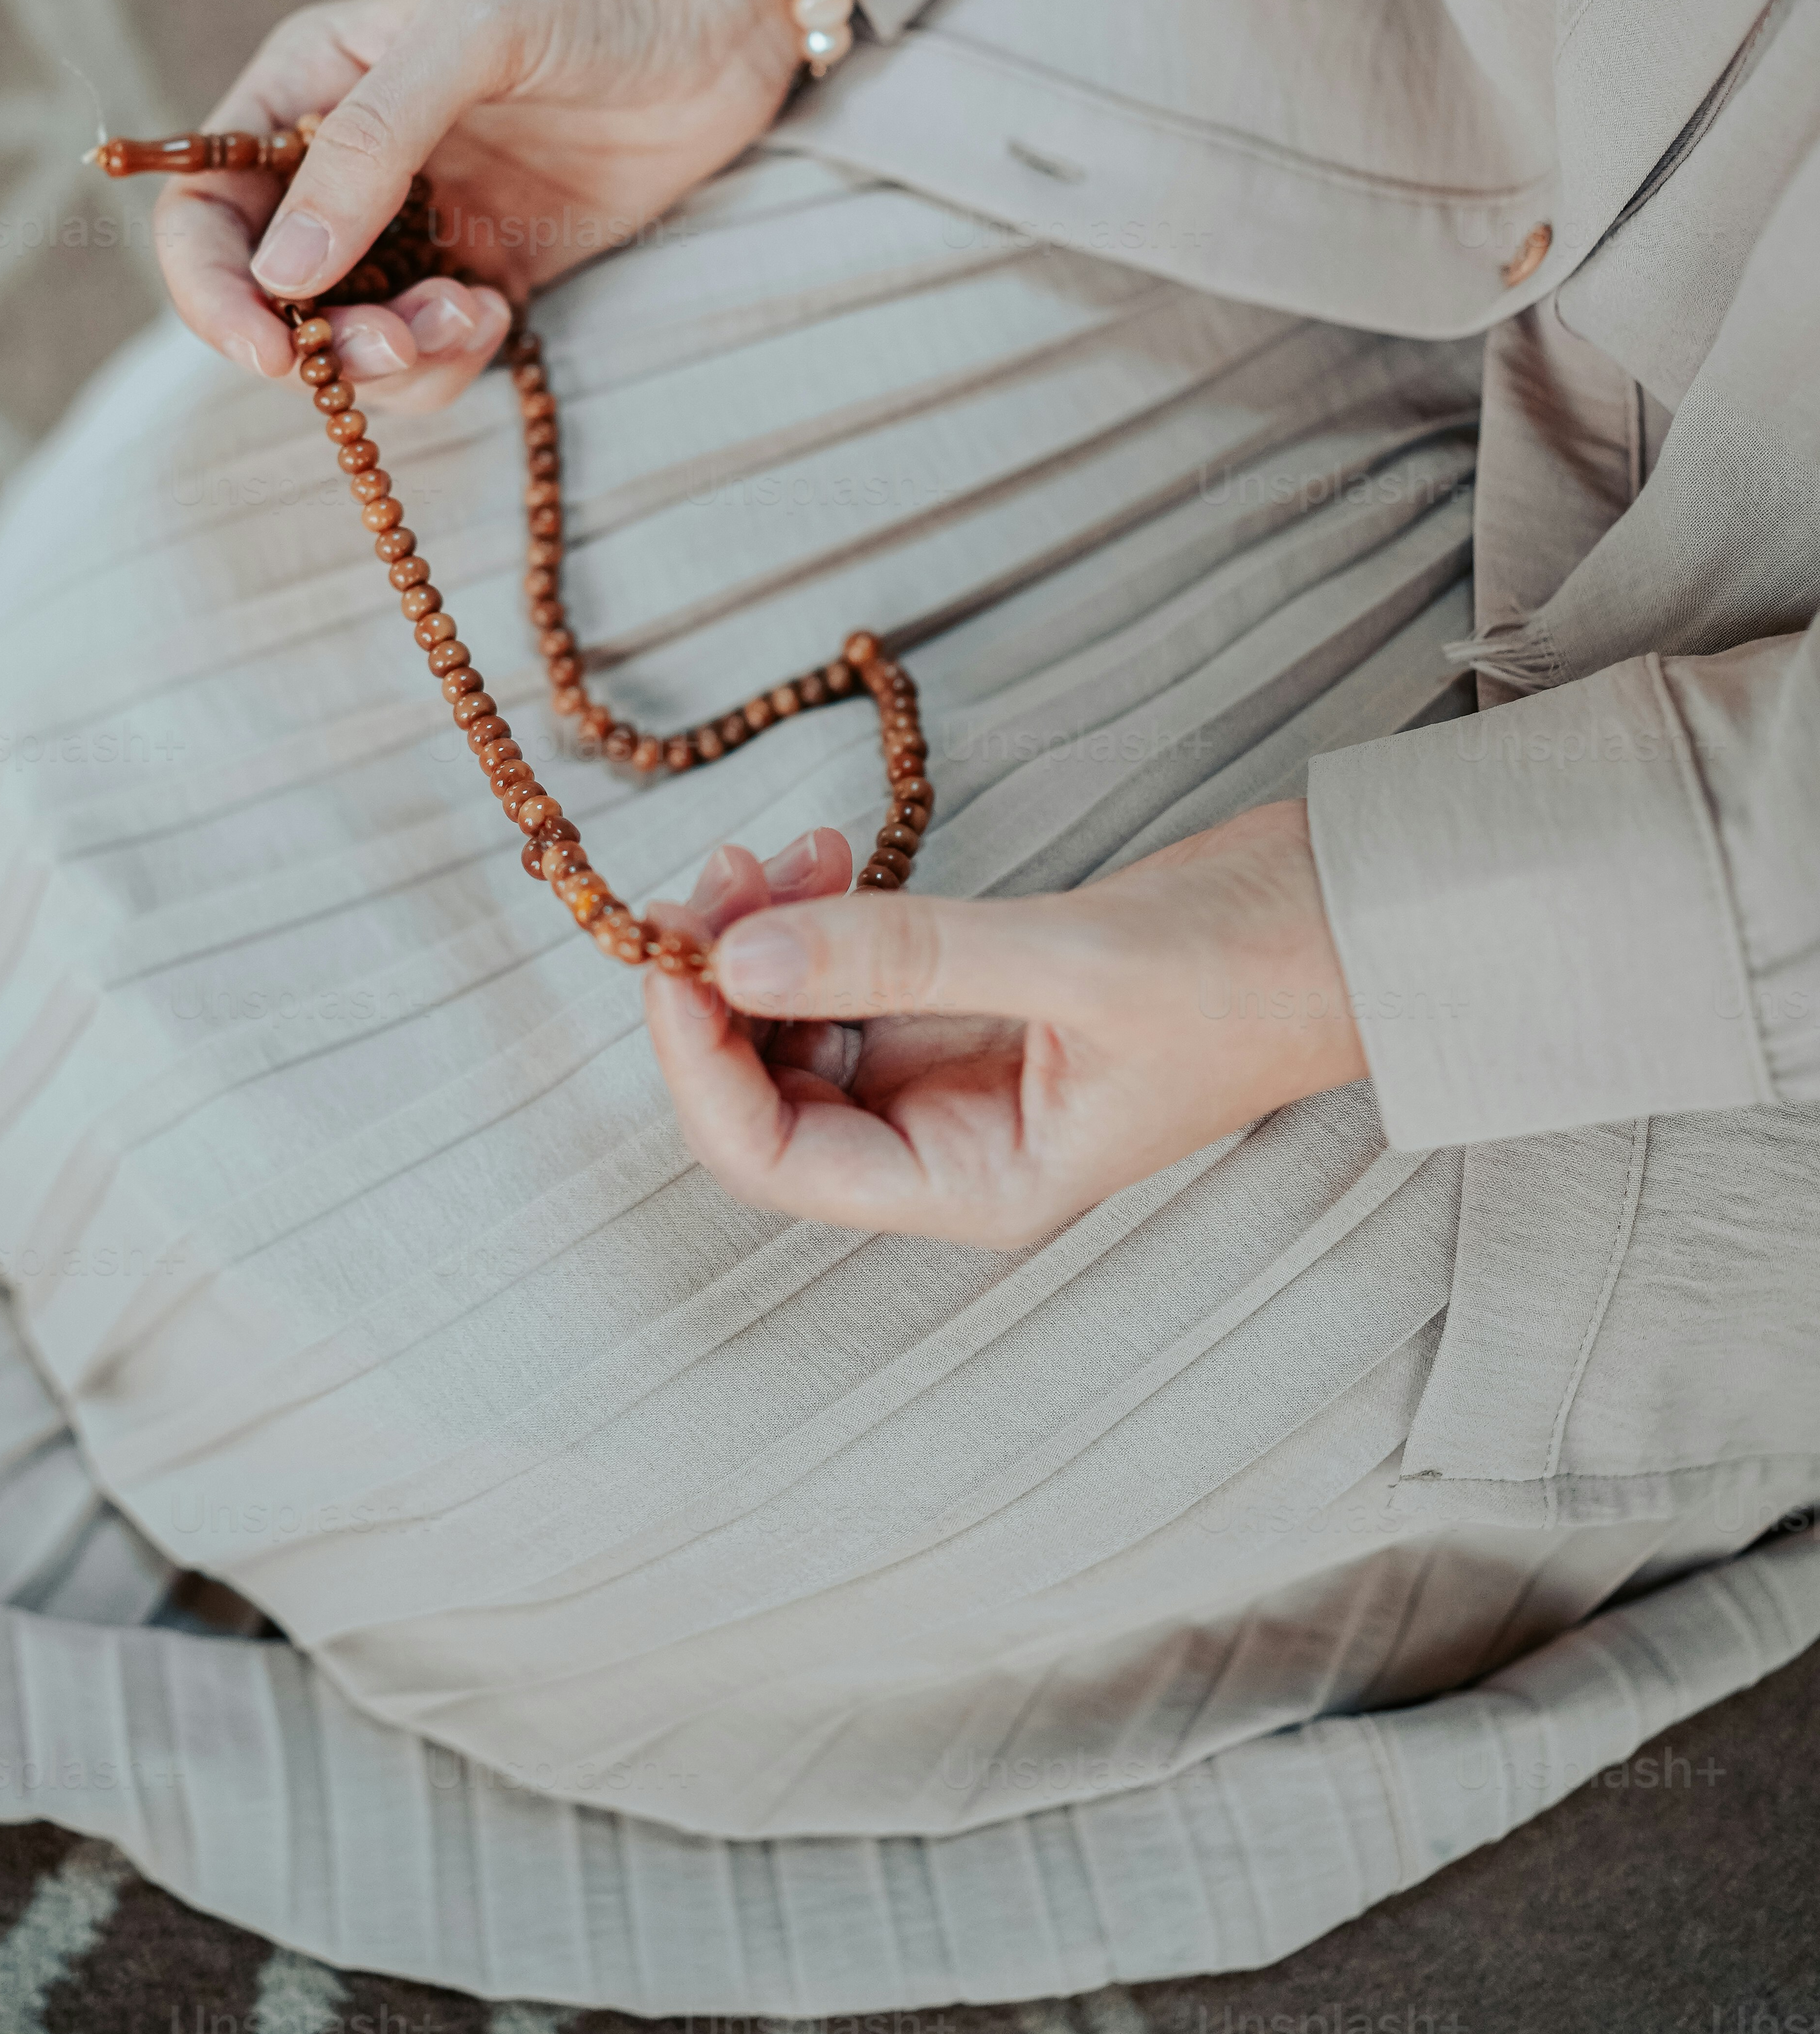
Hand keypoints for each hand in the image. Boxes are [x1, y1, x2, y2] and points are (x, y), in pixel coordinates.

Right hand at [153, 0, 799, 411]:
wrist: (728, 1)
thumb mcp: (470, 37)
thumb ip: (370, 145)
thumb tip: (285, 272)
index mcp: (306, 89)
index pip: (207, 206)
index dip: (213, 289)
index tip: (269, 350)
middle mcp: (346, 164)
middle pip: (272, 294)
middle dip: (320, 343)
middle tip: (397, 344)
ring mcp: (419, 222)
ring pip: (354, 337)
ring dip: (394, 359)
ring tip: (466, 317)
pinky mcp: (491, 266)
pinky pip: (435, 349)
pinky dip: (452, 356)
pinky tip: (497, 314)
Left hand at [641, 799, 1369, 1247]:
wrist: (1356, 918)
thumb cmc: (1256, 973)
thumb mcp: (1077, 963)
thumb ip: (903, 958)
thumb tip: (738, 958)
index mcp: (975, 1186)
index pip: (776, 1160)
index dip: (699, 1063)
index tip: (677, 950)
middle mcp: (949, 1146)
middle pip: (763, 1097)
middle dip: (719, 990)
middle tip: (722, 874)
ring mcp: (953, 1071)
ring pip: (795, 1026)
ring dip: (763, 940)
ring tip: (784, 847)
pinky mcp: (965, 999)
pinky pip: (847, 972)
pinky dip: (816, 916)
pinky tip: (829, 853)